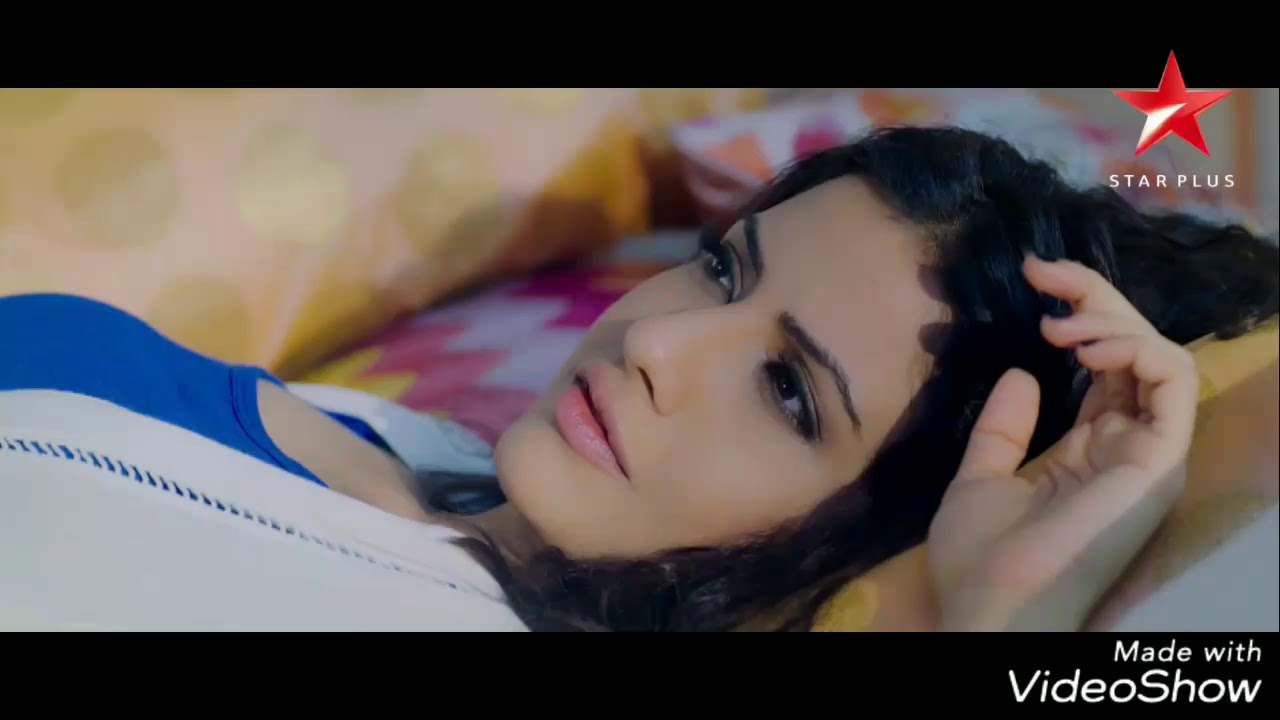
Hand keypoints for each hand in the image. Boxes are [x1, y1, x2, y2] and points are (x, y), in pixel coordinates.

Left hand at [928, 256, 1199, 630]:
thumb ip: (1004, 427)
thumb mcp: (980, 478)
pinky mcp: (1158, 460)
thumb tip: (1023, 371)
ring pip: (1160, 355)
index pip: (1105, 364)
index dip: (1078, 314)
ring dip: (1111, 319)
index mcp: (1090, 448)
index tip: (1033, 278)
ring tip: (1056, 320)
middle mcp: (1127, 444)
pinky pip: (1173, 381)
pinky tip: (1083, 345)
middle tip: (1043, 271)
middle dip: (1095, 297)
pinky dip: (1135, 346)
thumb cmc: (983, 558)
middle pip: (1133, 350)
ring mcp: (1147, 453)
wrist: (990, 608)